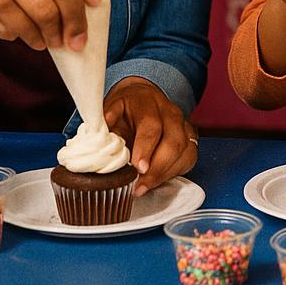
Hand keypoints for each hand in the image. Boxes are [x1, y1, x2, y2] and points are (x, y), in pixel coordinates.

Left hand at [103, 77, 198, 195]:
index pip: (151, 126)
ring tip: (144, 186)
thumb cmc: (123, 110)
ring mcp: (182, 123)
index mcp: (147, 102)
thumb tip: (95, 142)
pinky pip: (190, 156)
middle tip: (140, 185)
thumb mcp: (109, 111)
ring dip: (164, 172)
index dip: (146, 148)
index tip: (138, 168)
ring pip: (184, 149)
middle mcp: (169, 111)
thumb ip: (103, 126)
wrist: (142, 98)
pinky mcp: (190, 135)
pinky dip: (175, 171)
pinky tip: (158, 179)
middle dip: (158, 167)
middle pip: (173, 141)